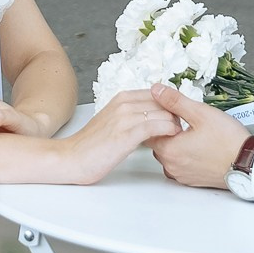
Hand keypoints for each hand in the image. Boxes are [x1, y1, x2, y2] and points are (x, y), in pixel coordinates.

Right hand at [61, 90, 182, 183]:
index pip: (158, 94)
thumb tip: (153, 117)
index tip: (177, 118)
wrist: (72, 158)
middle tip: (182, 129)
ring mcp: (125, 117)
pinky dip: (168, 132)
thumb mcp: (113, 121)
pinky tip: (171, 140)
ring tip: (178, 137)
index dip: (171, 106)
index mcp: (122, 98)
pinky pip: (157, 127)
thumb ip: (131, 115)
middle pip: (164, 102)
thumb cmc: (92, 145)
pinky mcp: (126, 134)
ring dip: (175, 125)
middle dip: (176, 115)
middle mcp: (124, 103)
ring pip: (163, 114)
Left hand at [147, 82, 249, 189]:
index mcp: (170, 150)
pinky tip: (199, 147)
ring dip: (176, 144)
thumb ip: (175, 102)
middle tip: (185, 121)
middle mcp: (172, 166)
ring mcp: (182, 175)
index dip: (158, 119)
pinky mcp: (192, 181)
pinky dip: (185, 156)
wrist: (248, 164)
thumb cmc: (228, 141)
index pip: (149, 131)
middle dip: (167, 131)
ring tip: (193, 133)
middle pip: (158, 144)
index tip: (172, 113)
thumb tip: (156, 91)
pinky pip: (180, 166)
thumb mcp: (201, 113)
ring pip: (169, 155)